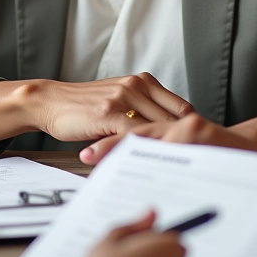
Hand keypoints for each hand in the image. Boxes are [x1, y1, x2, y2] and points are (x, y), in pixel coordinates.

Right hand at [0, 73, 192, 152]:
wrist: (50, 102)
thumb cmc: (84, 107)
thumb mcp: (119, 101)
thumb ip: (142, 112)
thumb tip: (169, 136)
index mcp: (143, 81)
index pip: (182, 108)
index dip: (195, 131)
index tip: (206, 151)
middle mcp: (137, 85)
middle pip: (178, 118)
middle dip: (191, 143)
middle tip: (206, 167)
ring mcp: (124, 97)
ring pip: (161, 127)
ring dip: (175, 150)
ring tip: (190, 174)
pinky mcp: (110, 113)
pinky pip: (136, 135)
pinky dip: (149, 151)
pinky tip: (157, 167)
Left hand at [79, 112, 256, 166]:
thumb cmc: (231, 155)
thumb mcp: (199, 151)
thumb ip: (176, 152)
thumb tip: (144, 164)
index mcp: (178, 125)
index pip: (137, 135)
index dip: (112, 143)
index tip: (88, 152)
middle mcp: (180, 122)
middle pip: (136, 135)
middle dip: (109, 147)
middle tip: (84, 156)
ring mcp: (190, 129)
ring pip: (147, 140)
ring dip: (120, 151)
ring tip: (96, 160)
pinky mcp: (201, 135)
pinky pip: (170, 148)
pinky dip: (149, 154)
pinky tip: (133, 163)